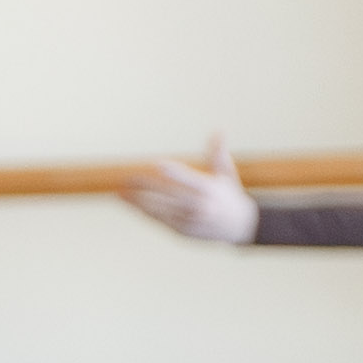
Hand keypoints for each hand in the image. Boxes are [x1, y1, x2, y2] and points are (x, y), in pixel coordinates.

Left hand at [127, 143, 259, 244]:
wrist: (241, 227)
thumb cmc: (230, 195)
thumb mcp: (226, 174)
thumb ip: (217, 154)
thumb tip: (218, 132)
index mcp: (209, 189)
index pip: (189, 178)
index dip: (174, 171)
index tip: (157, 164)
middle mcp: (199, 205)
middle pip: (168, 194)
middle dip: (146, 186)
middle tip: (127, 179)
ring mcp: (190, 220)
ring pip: (160, 210)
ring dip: (138, 202)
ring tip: (121, 194)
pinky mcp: (184, 231)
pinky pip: (161, 221)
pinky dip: (145, 214)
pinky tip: (133, 207)